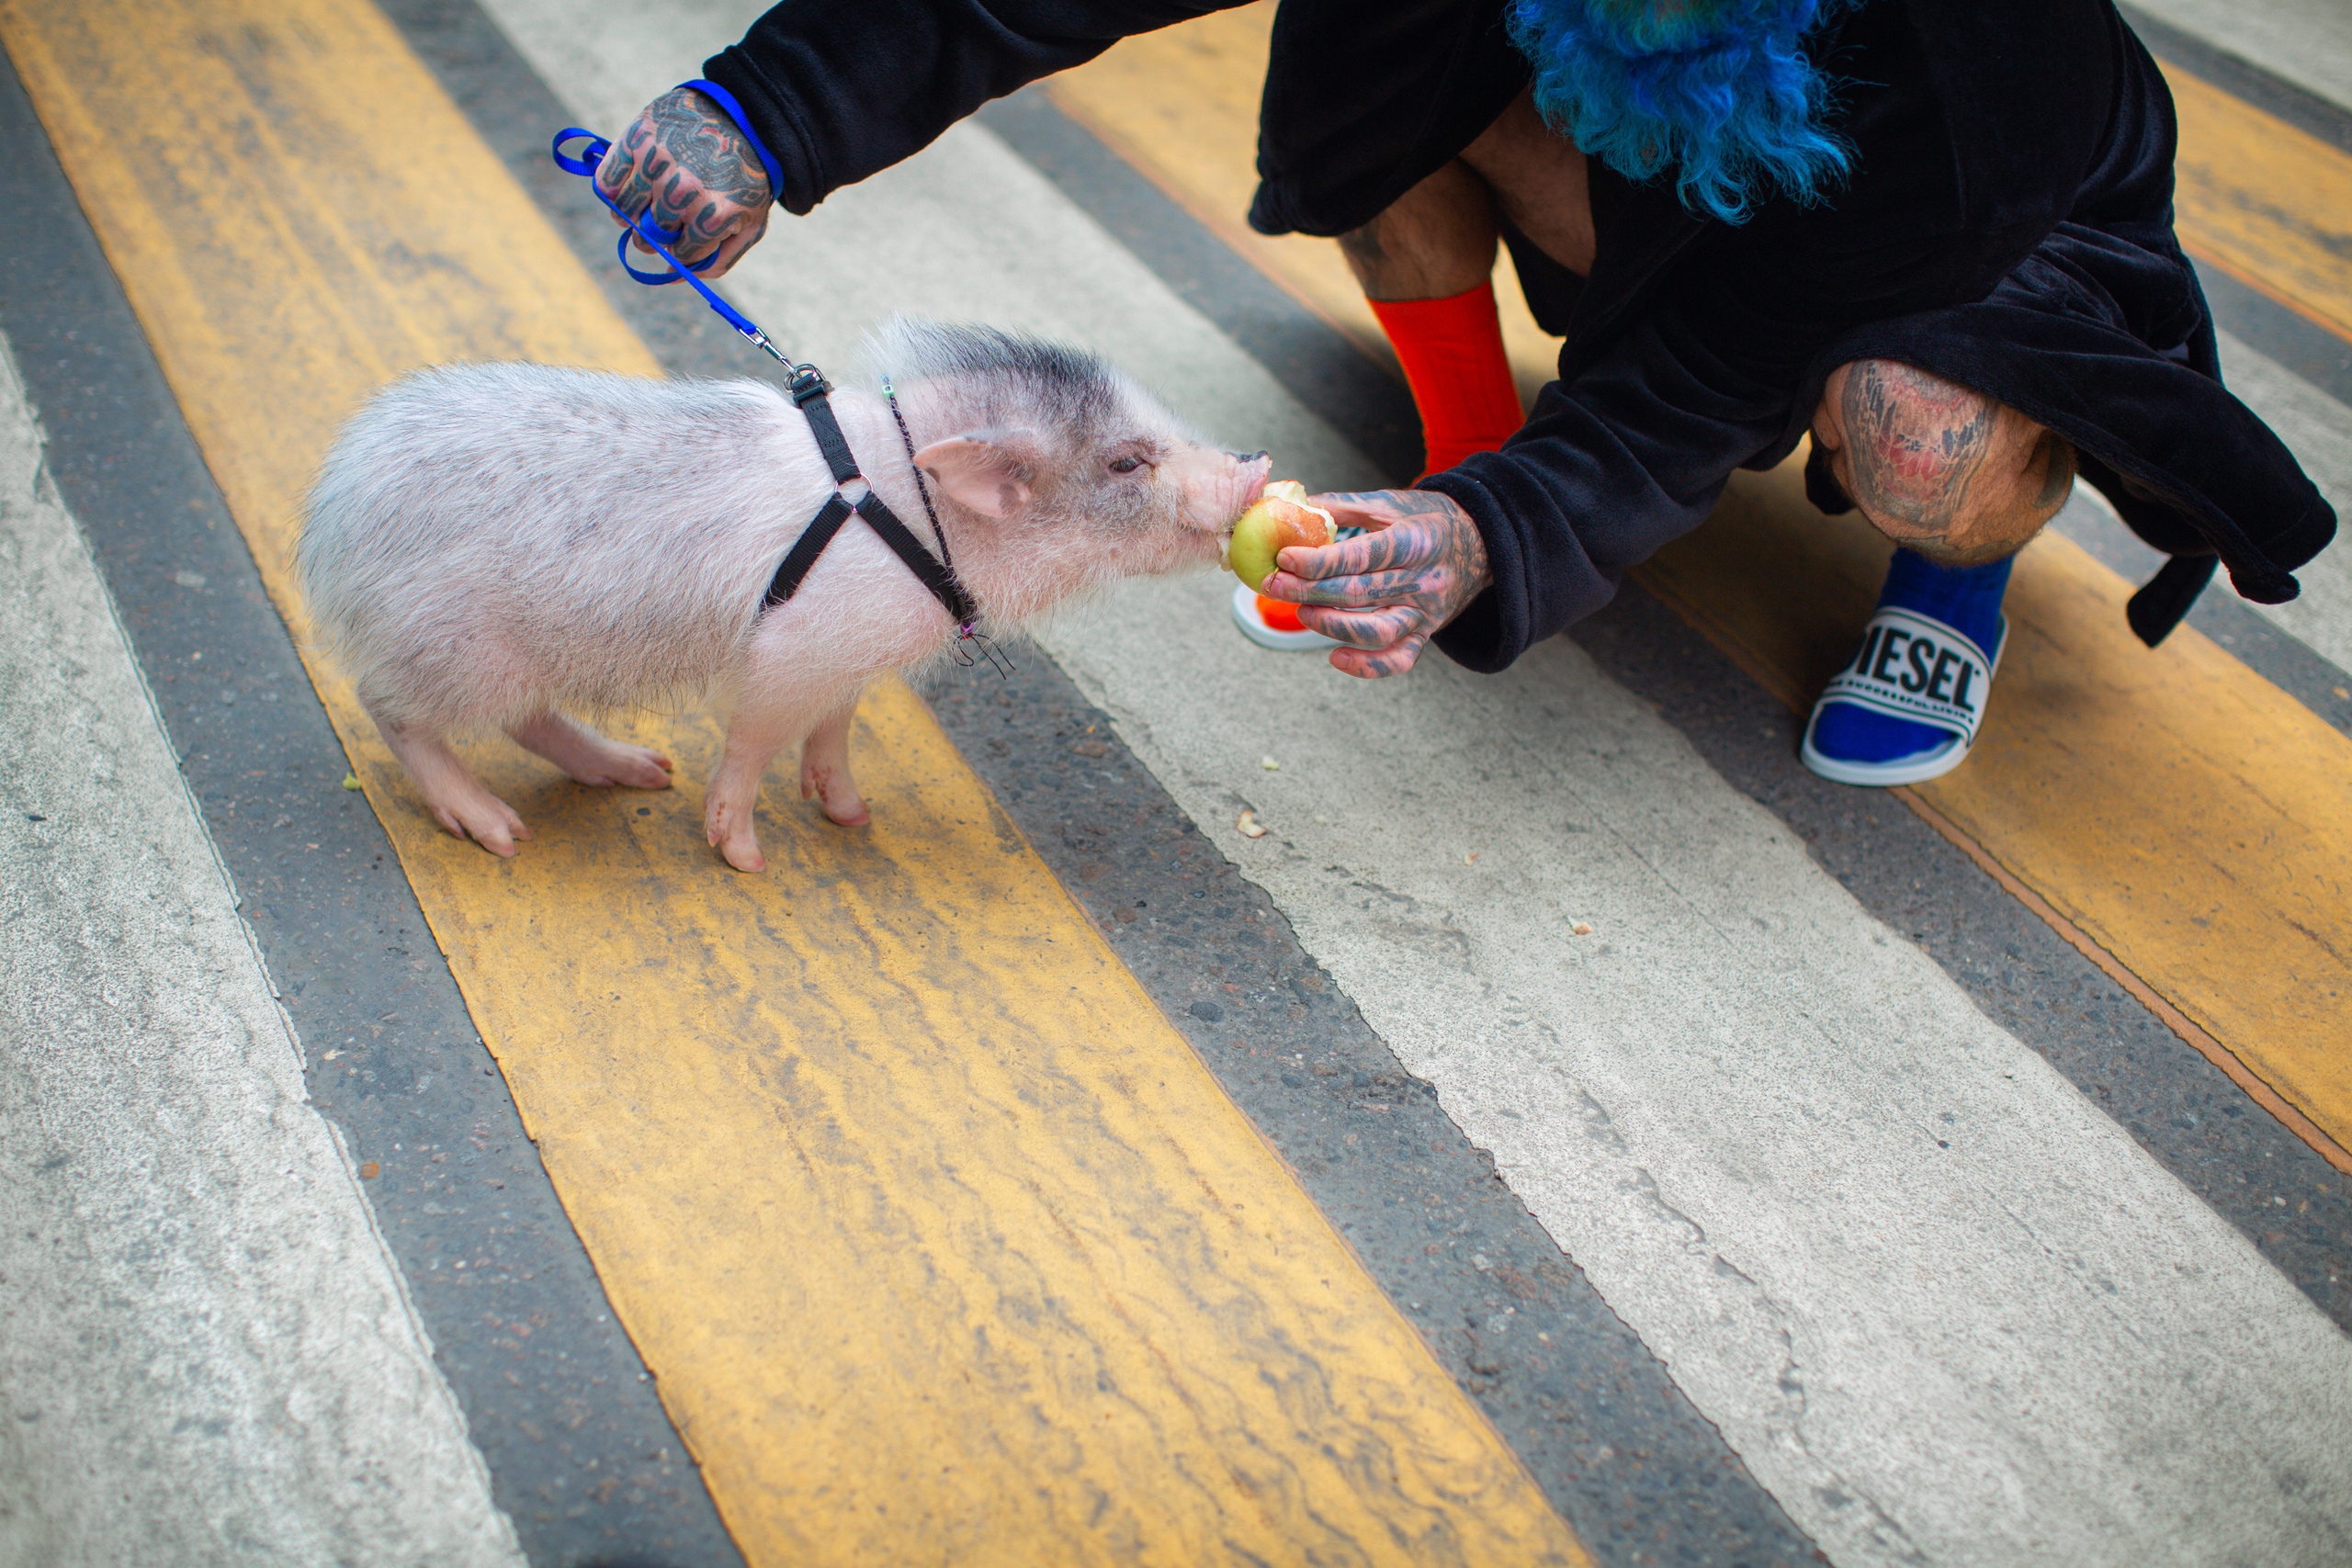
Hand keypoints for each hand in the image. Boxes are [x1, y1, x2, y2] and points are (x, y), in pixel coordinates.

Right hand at [594, 86, 771, 277]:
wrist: (744, 117)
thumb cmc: (745, 177)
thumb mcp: (750, 224)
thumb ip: (717, 259)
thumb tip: (672, 278)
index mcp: (713, 214)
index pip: (679, 255)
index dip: (682, 251)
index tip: (688, 236)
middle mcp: (682, 190)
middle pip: (647, 237)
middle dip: (655, 236)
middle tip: (665, 221)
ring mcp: (657, 163)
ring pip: (622, 213)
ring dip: (630, 216)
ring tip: (646, 205)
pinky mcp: (636, 139)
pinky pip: (605, 182)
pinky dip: (611, 191)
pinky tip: (630, 187)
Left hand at [1257, 489, 1491, 677]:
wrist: (1484, 544)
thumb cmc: (1429, 520)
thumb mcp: (1393, 503)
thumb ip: (1345, 507)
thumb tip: (1294, 507)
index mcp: (1416, 540)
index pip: (1362, 555)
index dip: (1320, 560)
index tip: (1284, 557)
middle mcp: (1424, 579)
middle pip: (1360, 594)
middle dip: (1308, 592)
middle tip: (1273, 585)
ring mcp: (1427, 611)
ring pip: (1377, 632)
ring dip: (1332, 626)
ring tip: (1302, 613)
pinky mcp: (1427, 634)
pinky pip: (1398, 660)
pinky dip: (1366, 666)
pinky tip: (1335, 657)